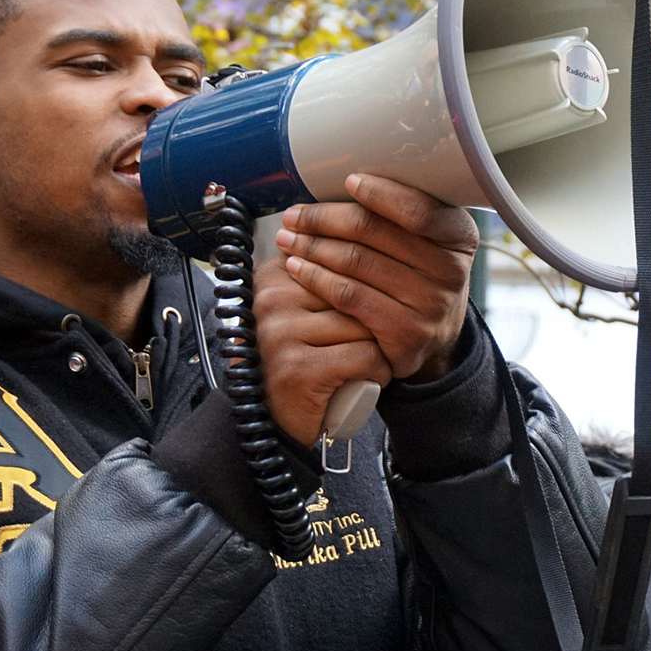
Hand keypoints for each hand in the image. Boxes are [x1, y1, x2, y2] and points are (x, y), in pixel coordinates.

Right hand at [253, 255, 393, 445]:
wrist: (272, 421)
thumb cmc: (298, 360)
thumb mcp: (303, 310)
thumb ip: (320, 272)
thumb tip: (366, 230)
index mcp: (273, 276)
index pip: (339, 258)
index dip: (365, 286)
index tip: (364, 310)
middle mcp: (271, 299)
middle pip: (353, 290)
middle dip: (374, 318)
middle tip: (377, 339)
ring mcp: (280, 333)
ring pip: (363, 323)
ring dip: (380, 346)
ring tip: (370, 361)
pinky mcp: (298, 368)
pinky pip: (364, 356)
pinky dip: (378, 371)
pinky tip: (369, 379)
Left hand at [275, 174, 478, 382]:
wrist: (432, 337)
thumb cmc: (416, 275)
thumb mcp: (425, 240)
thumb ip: (396, 215)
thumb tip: (336, 183)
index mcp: (459, 236)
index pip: (417, 209)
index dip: (379, 193)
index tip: (348, 181)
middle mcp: (451, 271)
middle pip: (374, 232)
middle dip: (324, 219)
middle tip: (294, 215)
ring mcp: (430, 306)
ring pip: (355, 262)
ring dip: (312, 247)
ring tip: (287, 238)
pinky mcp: (406, 334)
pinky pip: (349, 295)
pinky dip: (316, 278)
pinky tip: (297, 268)